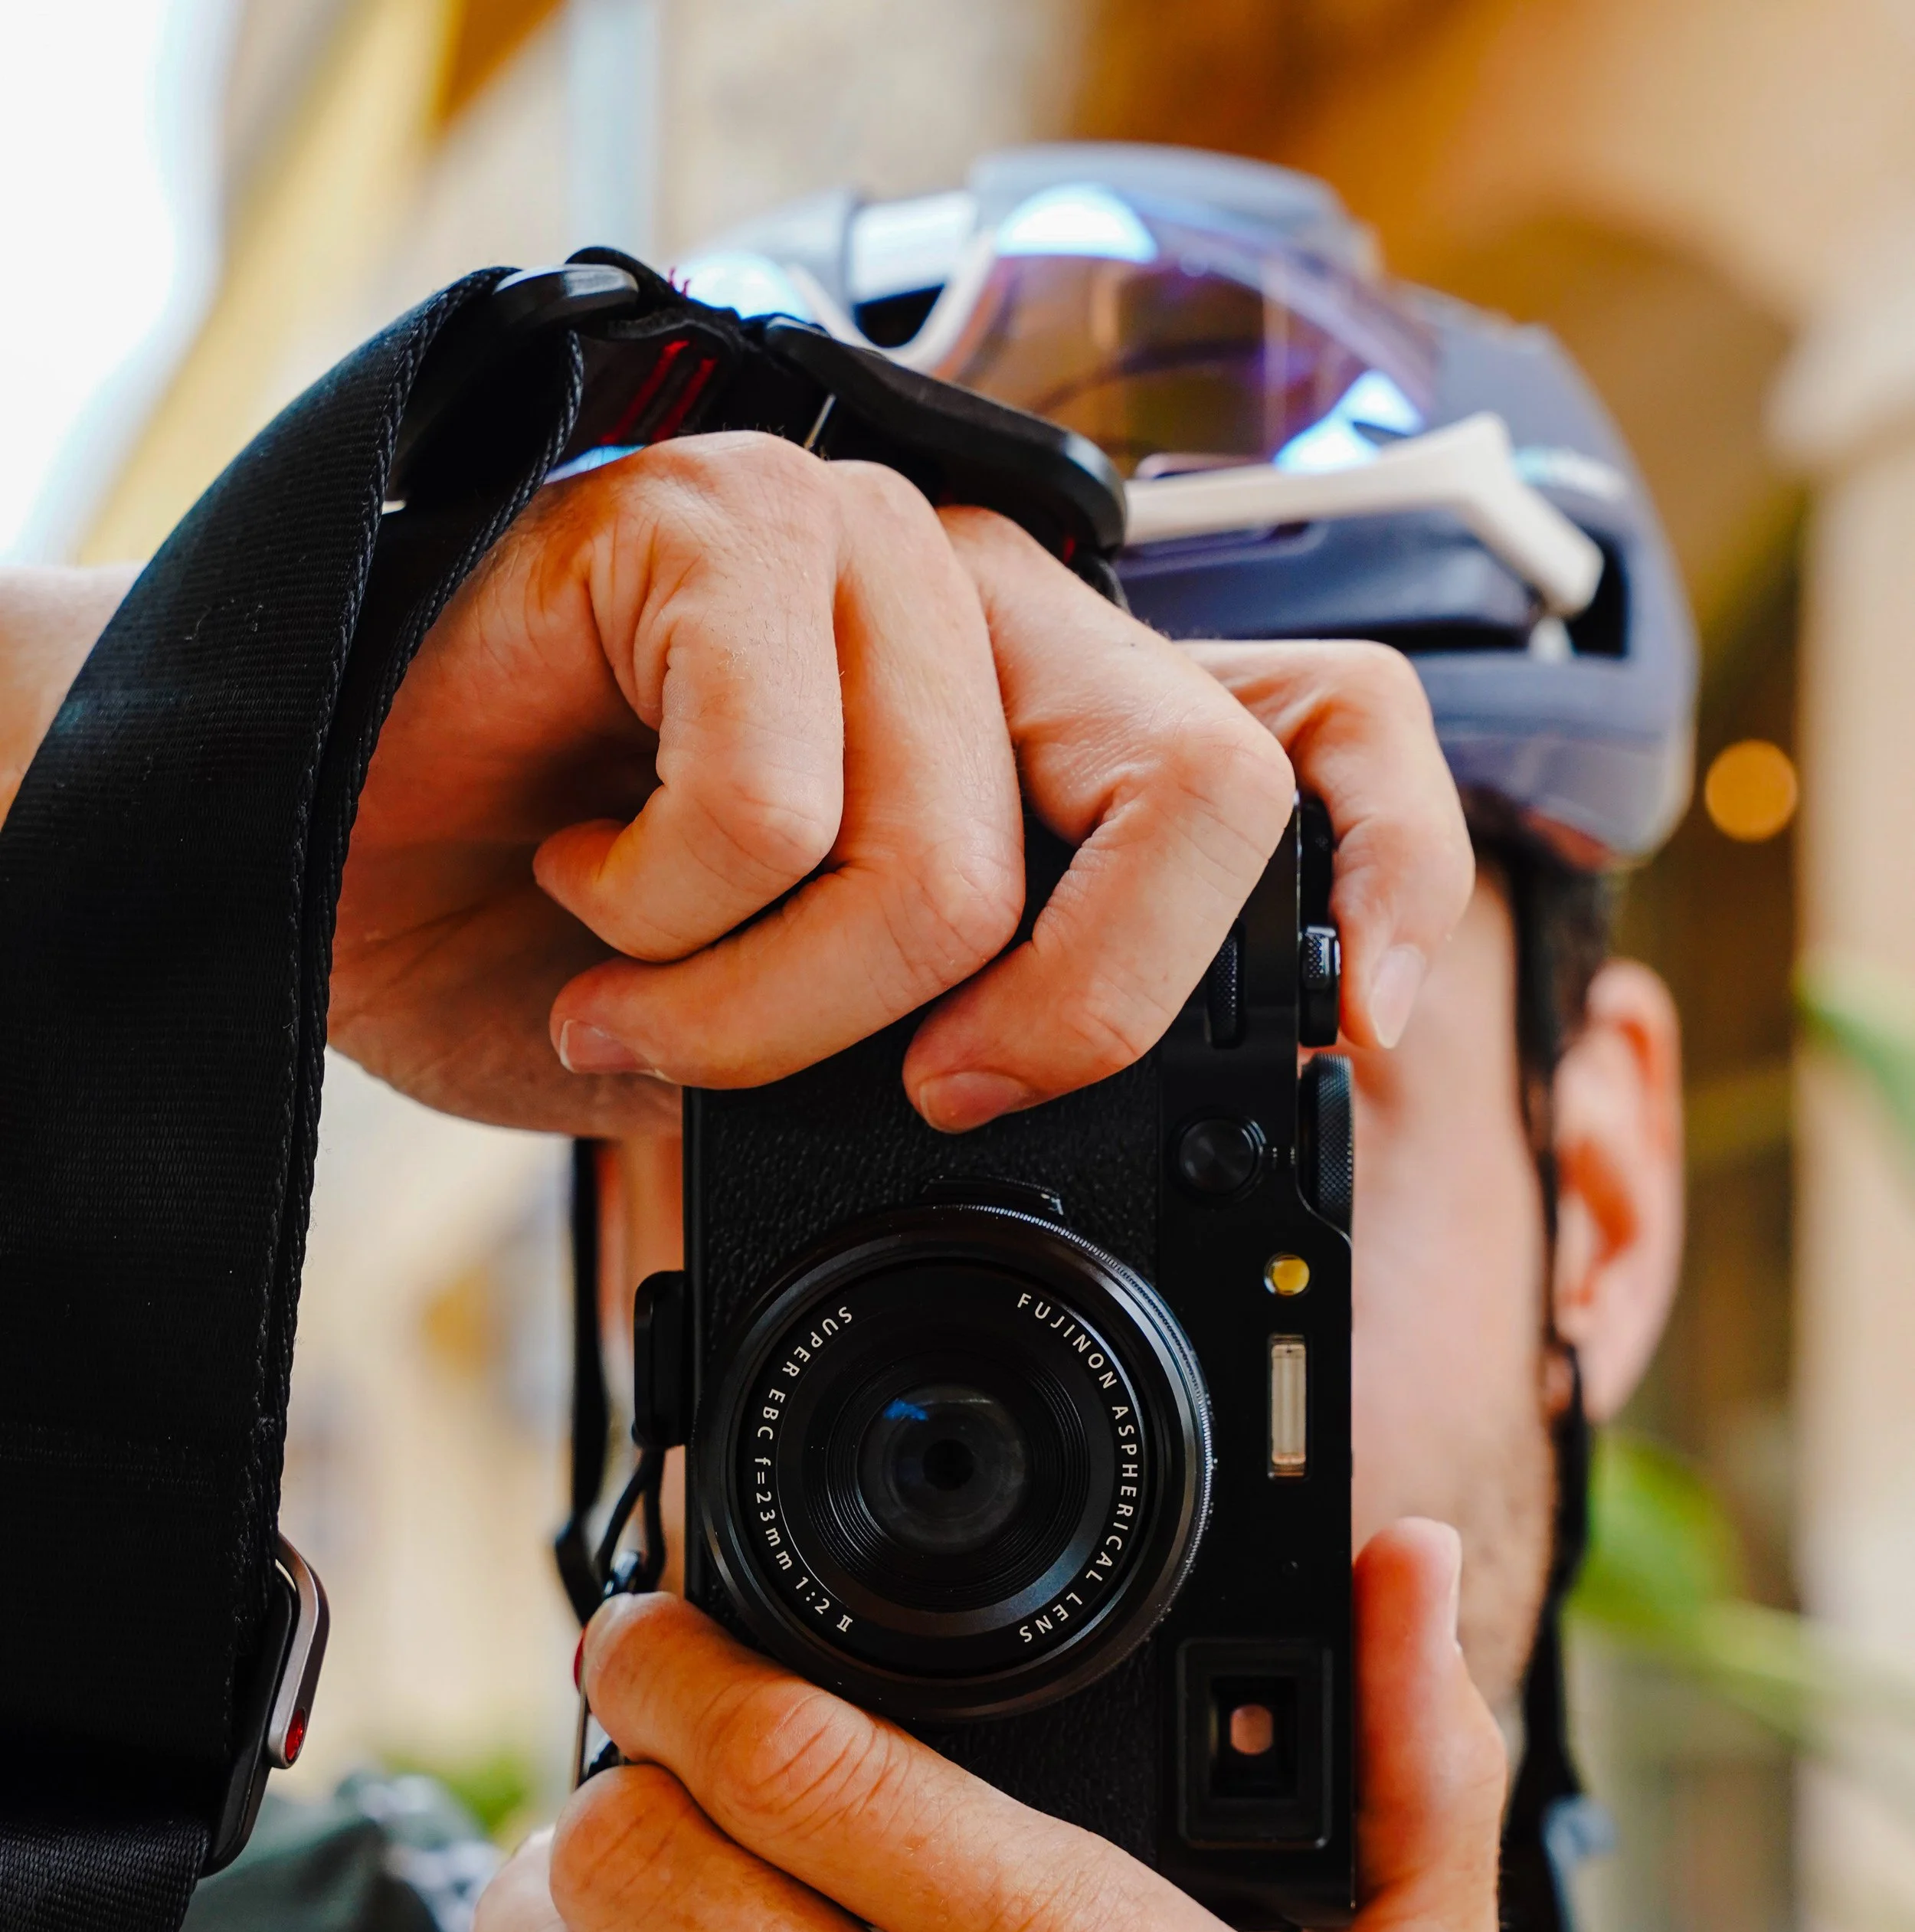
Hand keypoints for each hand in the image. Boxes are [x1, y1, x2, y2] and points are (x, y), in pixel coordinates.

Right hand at [337, 436, 1471, 1133]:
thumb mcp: (814, 1046)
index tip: (1352, 1054)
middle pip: (1201, 792)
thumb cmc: (561, 940)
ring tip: (643, 1005)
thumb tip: (1100, 1159)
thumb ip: (959, 1053)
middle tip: (917, 1100)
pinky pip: (771, 813)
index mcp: (1045, 713)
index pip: (1320, 734)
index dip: (1394, 877)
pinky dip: (666, 931)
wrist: (319, 856)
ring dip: (767, 1020)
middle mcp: (988, 605)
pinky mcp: (711, 532)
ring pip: (948, 861)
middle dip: (1074, 1013)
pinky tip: (584, 887)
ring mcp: (858, 546)